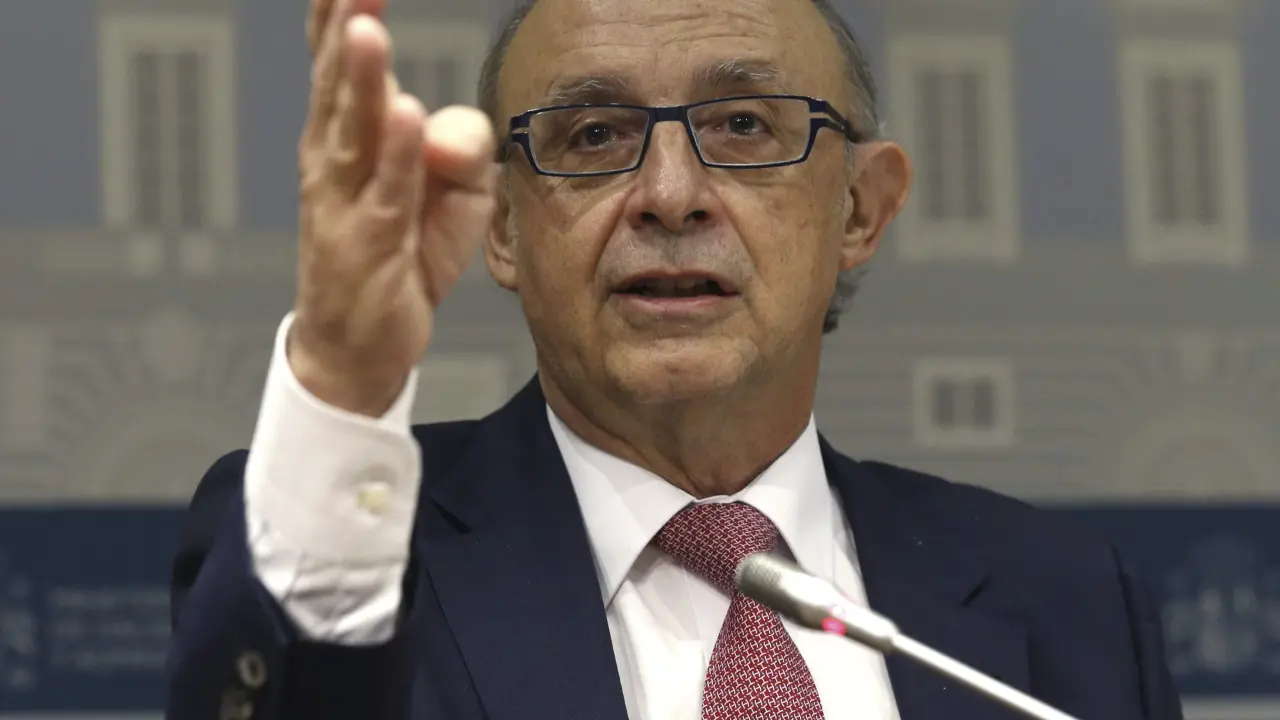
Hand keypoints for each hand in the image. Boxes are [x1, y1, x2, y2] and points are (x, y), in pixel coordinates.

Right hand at [290, 0, 497, 416]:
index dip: (341, 11)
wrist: (361, 341)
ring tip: (366, 29)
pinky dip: (397, 154)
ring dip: (360, 78)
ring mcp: (344, 201)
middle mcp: (334, 157)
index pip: (340, 60)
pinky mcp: (369, 244)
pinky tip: (406, 115)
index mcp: (348, 132)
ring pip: (353, 129)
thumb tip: (445, 119)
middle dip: (346, 24)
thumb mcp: (453, 190)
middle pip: (338, 80)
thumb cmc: (405, 253)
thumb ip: (462, 144)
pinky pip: (386, 192)